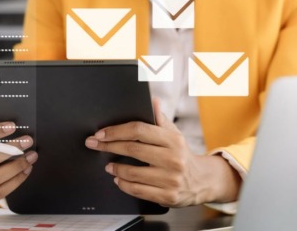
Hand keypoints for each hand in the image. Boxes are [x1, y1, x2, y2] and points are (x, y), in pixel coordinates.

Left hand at [85, 99, 241, 206]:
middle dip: (108, 146)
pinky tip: (119, 179)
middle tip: (94, 145)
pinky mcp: (168, 196)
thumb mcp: (175, 135)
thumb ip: (161, 119)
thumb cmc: (182, 155)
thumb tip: (153, 100)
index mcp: (173, 140)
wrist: (202, 181)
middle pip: (133, 150)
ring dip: (115, 168)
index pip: (139, 130)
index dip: (117, 131)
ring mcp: (171, 179)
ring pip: (133, 173)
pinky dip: (123, 184)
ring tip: (109, 166)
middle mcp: (173, 159)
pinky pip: (138, 190)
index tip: (100, 133)